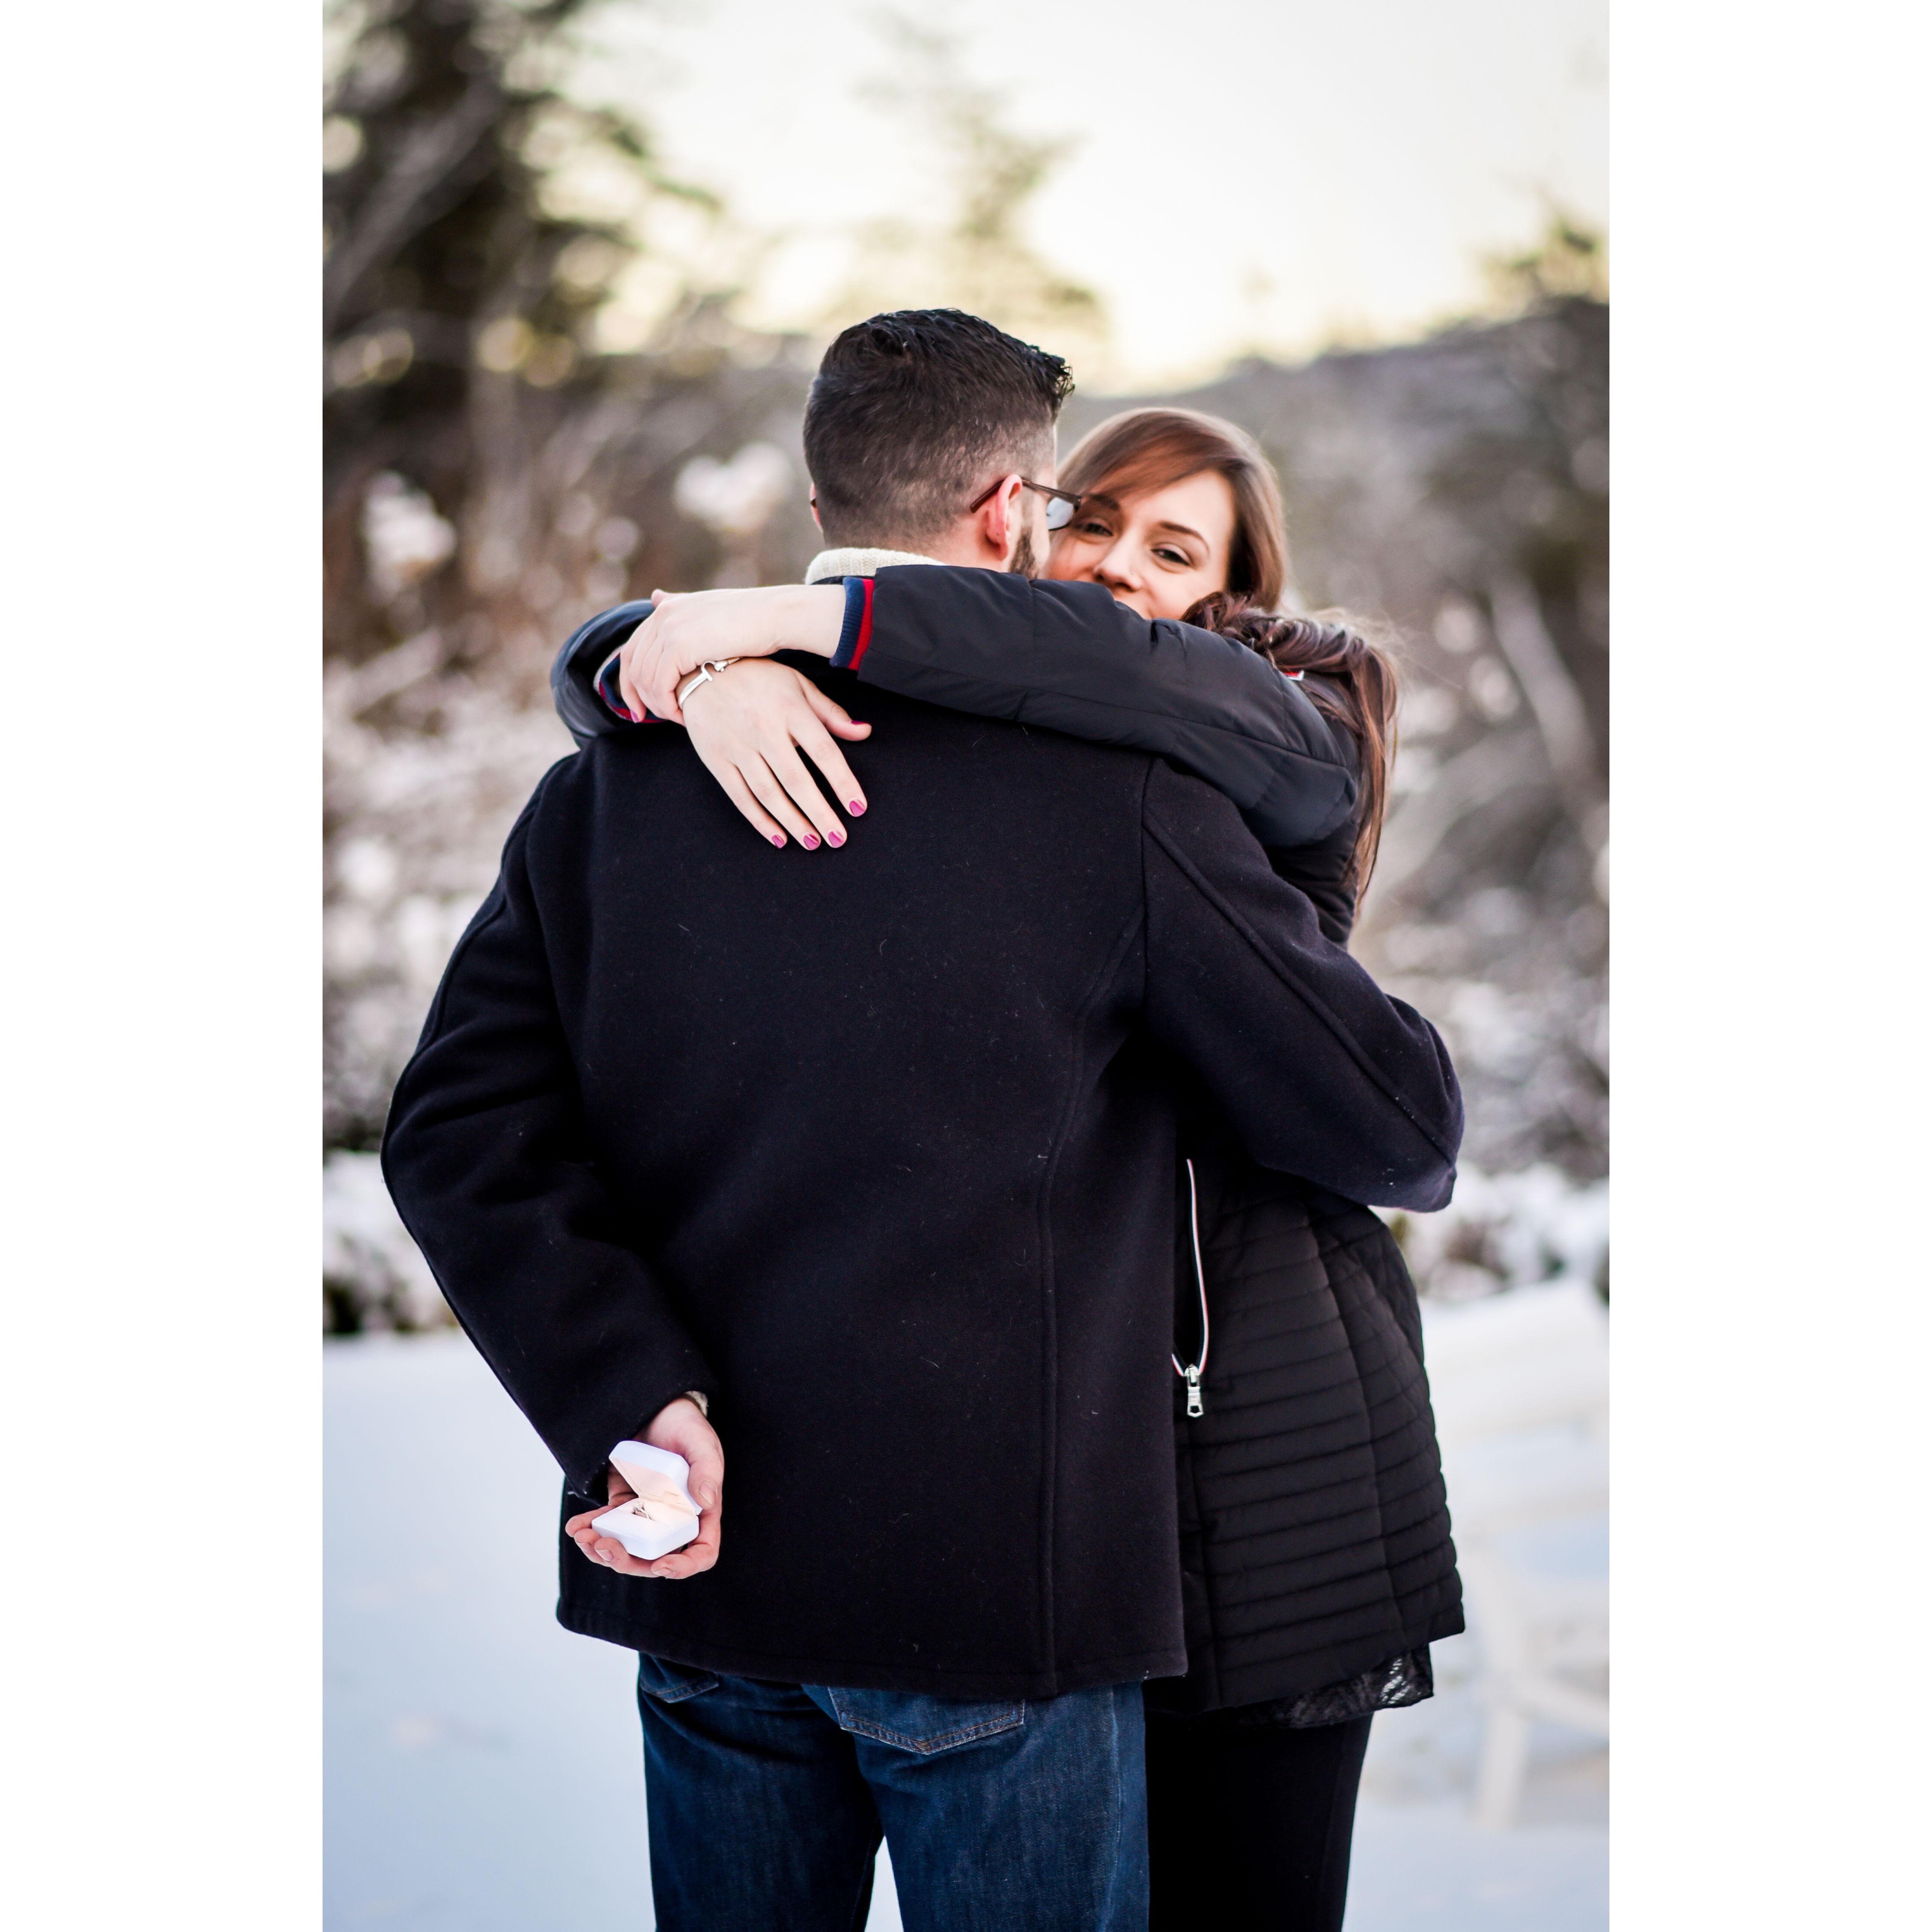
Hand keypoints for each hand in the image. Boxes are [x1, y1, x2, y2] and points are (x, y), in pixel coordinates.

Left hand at [565, 1396, 723, 1581]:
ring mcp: (646, 1515)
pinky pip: (607, 1527)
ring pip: (627, 1549)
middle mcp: (673, 1520)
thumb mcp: (700, 1442)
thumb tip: (707, 1501)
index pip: (701, 1551)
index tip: (660, 1565)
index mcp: (700, 1512)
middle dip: (627, 1562)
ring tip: (583, 1537)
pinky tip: (576, 1526)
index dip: (683, 1566)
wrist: (654, 1409)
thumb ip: (707, 1469)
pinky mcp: (623, 1504)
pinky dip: (590, 1530)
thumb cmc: (684, 1424)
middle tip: (605, 1547)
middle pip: (654, 1559)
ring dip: (602, 1552)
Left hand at [619, 584, 843, 724]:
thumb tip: (656, 597)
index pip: (632, 648)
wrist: (777, 616)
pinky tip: (684, 716)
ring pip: (645, 679)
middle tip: (644, 719)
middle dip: (637, 697)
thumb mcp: (711, 610)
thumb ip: (682, 609)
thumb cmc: (754, 621)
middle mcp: (663, 615)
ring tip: (677, 718)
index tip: (638, 706)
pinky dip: (668, 706)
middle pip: (633, 665)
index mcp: (668, 607)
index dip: (629, 680)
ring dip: (657, 705)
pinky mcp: (679, 646)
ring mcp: (669, 629)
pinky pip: (660, 686)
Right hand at [681, 660, 871, 849]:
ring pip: (768, 793)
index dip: (843, 782)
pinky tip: (778, 838)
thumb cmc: (758, 677)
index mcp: (790, 710)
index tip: (858, 808)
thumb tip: (864, 731)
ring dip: (792, 822)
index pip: (824, 752)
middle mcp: (764, 729)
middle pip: (796, 780)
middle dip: (820, 814)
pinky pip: (740, 796)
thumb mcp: (798, 684)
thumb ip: (830, 713)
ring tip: (812, 842)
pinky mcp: (716, 759)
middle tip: (838, 839)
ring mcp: (738, 746)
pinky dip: (759, 820)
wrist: (699, 667)